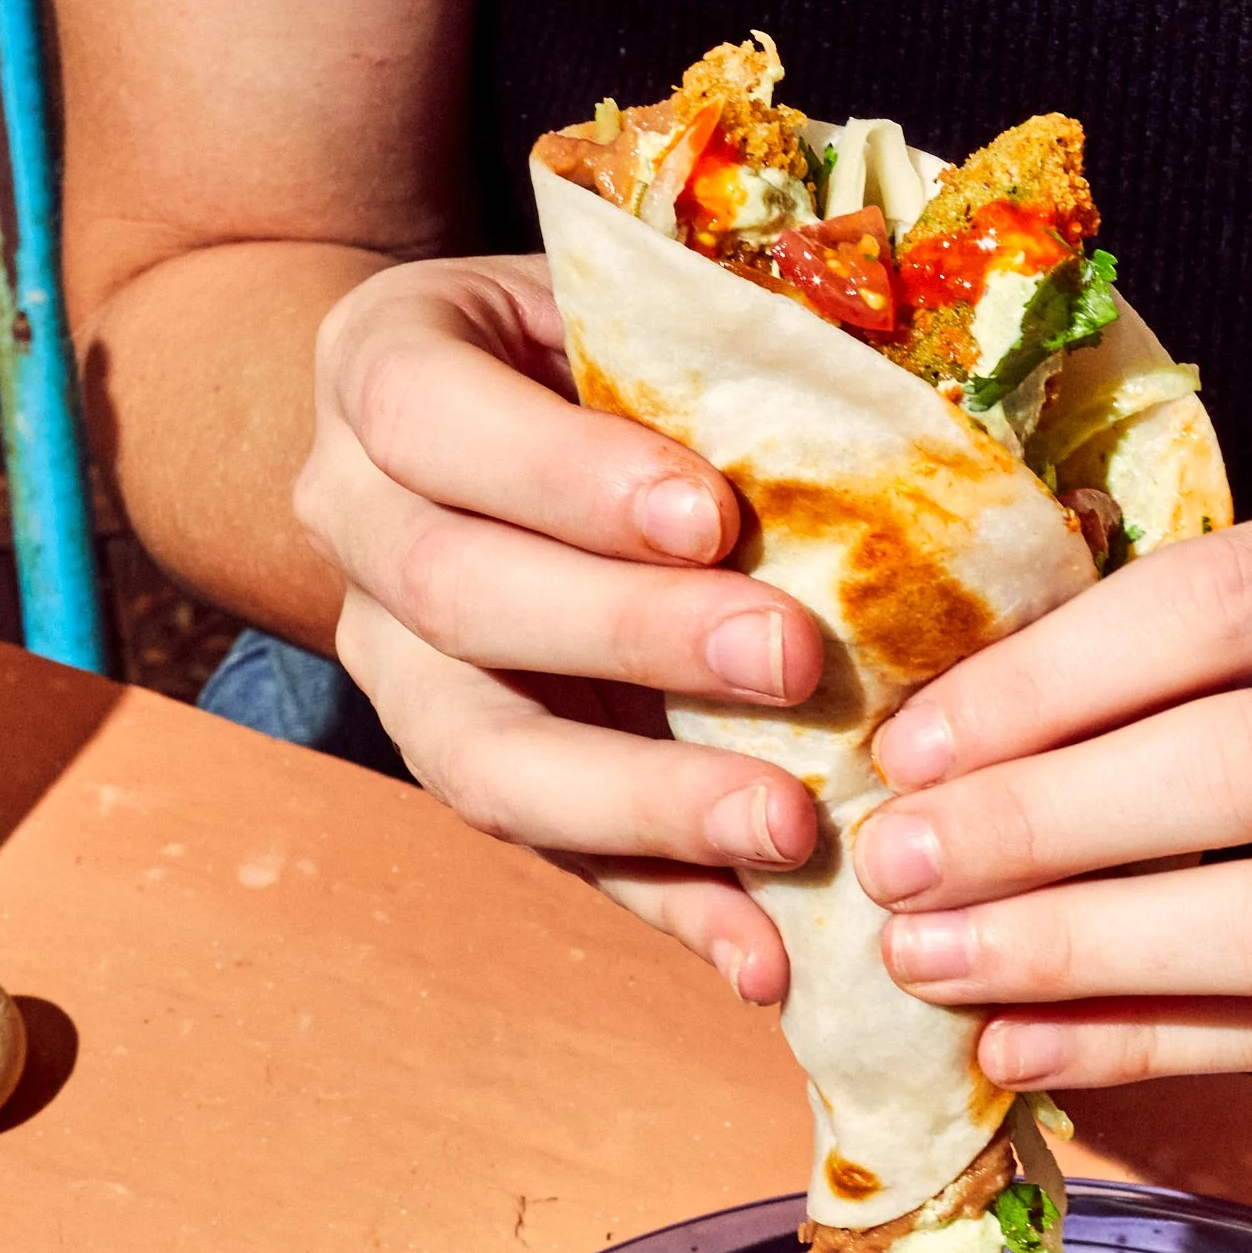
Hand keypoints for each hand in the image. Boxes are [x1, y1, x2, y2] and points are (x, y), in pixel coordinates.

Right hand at [294, 254, 821, 999]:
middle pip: (457, 596)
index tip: (712, 512)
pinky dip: (668, 909)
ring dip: (645, 804)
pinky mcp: (473, 777)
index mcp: (381, 374)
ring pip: (481, 756)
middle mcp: (355, 528)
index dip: (564, 475)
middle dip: (630, 636)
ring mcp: (397, 672)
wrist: (479, 433)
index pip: (431, 419)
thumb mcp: (622, 295)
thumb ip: (708, 333)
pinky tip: (765, 957)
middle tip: (792, 662)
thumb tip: (896, 388)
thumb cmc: (594, 346)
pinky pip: (556, 859)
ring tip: (790, 831)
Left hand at [854, 487, 1251, 1118]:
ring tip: (932, 963)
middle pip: (1245, 764)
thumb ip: (1251, 651)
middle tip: (890, 863)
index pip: (1227, 601)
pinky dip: (1155, 1046)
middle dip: (1039, 821)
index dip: (1048, 678)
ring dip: (1080, 951)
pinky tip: (1030, 1045)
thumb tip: (975, 722)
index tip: (912, 743)